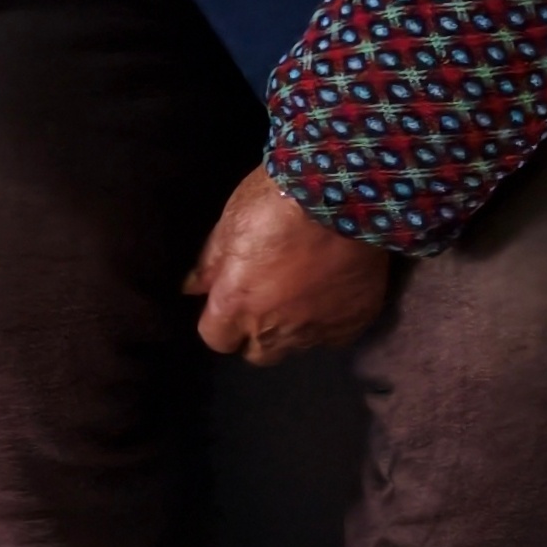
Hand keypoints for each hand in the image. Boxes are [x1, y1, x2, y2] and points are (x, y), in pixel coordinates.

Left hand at [184, 168, 392, 364]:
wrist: (342, 193)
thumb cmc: (275, 202)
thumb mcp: (229, 223)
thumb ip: (211, 263)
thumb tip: (192, 287)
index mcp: (238, 305)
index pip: (216, 339)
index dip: (219, 322)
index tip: (227, 300)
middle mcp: (277, 329)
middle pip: (258, 353)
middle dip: (254, 333)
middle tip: (263, 297)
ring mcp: (318, 330)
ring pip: (297, 346)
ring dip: (291, 326)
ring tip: (300, 290)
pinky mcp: (354, 323)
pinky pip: (334, 334)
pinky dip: (327, 318)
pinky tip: (330, 290)